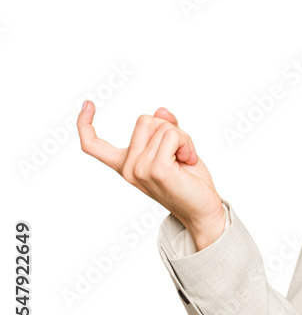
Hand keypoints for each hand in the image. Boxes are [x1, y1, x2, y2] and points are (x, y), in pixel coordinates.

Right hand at [77, 100, 226, 249]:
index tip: (88, 104)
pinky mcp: (156, 170)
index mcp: (125, 164)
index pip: (93, 145)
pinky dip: (186, 143)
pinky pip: (172, 136)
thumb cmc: (190, 182)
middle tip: (182, 151)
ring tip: (186, 159)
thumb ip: (166, 131)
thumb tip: (161, 111)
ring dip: (183, 138)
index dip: (85, 123)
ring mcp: (139, 169)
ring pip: (162, 127)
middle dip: (170, 128)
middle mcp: (127, 168)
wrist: (203, 210)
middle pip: (144, 120)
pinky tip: (189, 160)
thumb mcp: (176, 151)